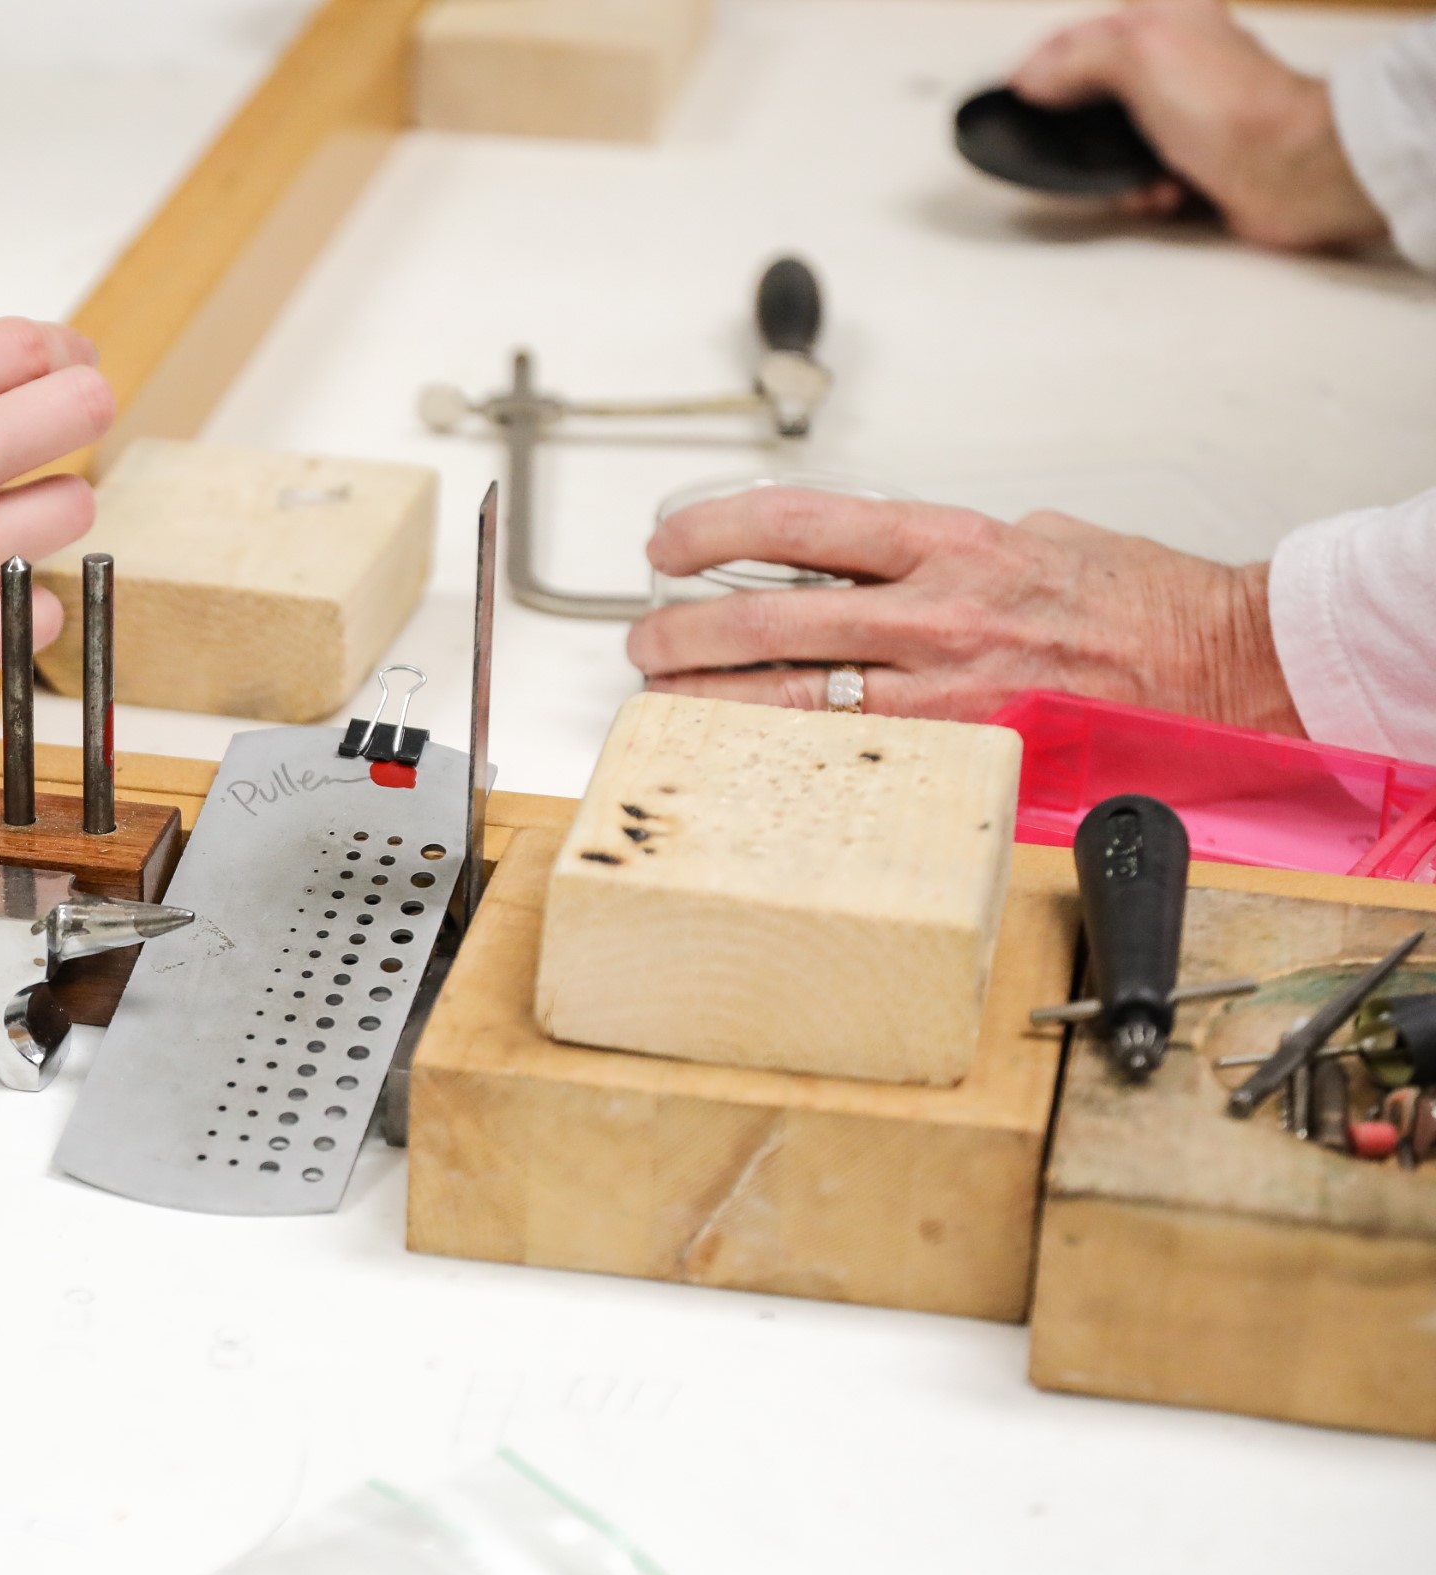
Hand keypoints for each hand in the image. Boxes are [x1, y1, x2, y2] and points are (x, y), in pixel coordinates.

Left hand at [627, 488, 1300, 731]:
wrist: (1223, 660)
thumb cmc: (1135, 600)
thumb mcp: (1029, 535)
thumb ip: (938, 550)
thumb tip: (868, 559)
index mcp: (949, 543)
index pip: (797, 523)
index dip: (713, 531)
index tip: (667, 546)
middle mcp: (935, 614)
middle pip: (768, 619)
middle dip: (685, 631)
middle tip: (645, 641)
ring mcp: (945, 693)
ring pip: (792, 698)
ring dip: (710, 701)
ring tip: (663, 700)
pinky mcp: (964, 754)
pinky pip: (850, 758)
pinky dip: (782, 756)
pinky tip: (738, 758)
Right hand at [1012, 0, 1387, 251]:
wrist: (1293, 168)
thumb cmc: (1235, 107)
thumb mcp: (1139, 54)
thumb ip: (1075, 57)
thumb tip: (1032, 77)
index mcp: (1167, 13)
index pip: (1077, 34)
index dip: (1039, 65)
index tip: (1014, 94)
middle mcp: (1177, 57)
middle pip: (1091, 93)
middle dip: (1079, 127)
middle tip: (1070, 141)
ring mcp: (1187, 109)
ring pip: (1112, 140)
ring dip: (1112, 166)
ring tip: (1136, 170)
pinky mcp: (1195, 156)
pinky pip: (1141, 175)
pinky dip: (1142, 190)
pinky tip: (1164, 191)